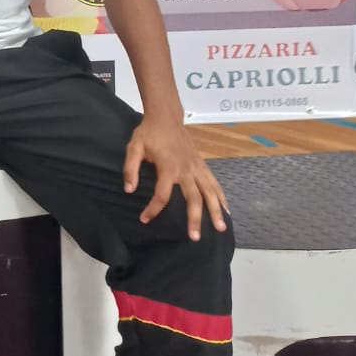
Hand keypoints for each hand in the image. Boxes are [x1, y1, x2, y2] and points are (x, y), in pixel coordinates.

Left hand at [123, 117, 228, 240]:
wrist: (166, 118)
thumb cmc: (149, 134)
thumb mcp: (134, 148)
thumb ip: (130, 169)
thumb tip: (129, 190)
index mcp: (168, 167)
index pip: (162, 195)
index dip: (153, 209)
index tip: (144, 219)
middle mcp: (186, 170)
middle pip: (193, 198)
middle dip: (195, 218)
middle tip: (195, 237)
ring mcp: (197, 168)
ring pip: (209, 192)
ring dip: (215, 211)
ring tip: (220, 228)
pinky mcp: (202, 165)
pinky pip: (214, 184)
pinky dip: (221, 197)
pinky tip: (226, 211)